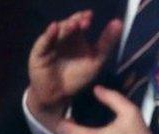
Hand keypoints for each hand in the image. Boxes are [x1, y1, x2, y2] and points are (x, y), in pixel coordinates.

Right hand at [27, 10, 121, 130]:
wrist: (60, 94)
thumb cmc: (78, 77)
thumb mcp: (96, 60)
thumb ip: (106, 43)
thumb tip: (119, 24)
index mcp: (75, 38)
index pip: (80, 24)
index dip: (84, 19)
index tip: (91, 15)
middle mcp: (62, 38)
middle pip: (68, 25)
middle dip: (76, 21)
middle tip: (85, 20)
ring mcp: (50, 43)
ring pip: (57, 31)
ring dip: (65, 27)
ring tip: (74, 24)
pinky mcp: (39, 52)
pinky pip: (43, 41)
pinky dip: (48, 34)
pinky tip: (54, 28)